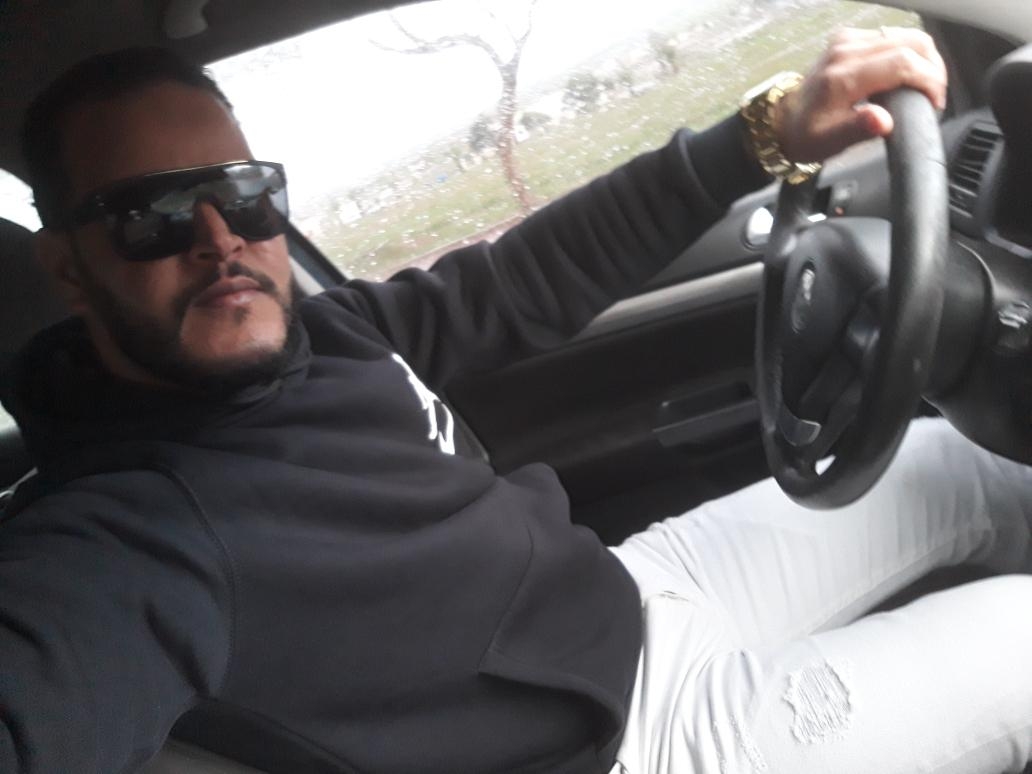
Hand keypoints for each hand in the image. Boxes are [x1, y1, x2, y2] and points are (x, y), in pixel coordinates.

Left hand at [776, 27, 947, 163]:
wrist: (783, 122)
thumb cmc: (807, 136)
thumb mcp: (830, 142)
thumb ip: (858, 130)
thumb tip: (883, 121)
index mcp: (842, 77)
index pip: (902, 63)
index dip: (928, 80)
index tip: (935, 103)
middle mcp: (845, 50)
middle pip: (911, 42)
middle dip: (932, 69)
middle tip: (935, 95)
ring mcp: (847, 40)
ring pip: (906, 35)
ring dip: (925, 59)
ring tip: (926, 86)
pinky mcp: (849, 39)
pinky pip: (892, 37)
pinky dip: (909, 54)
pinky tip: (909, 76)